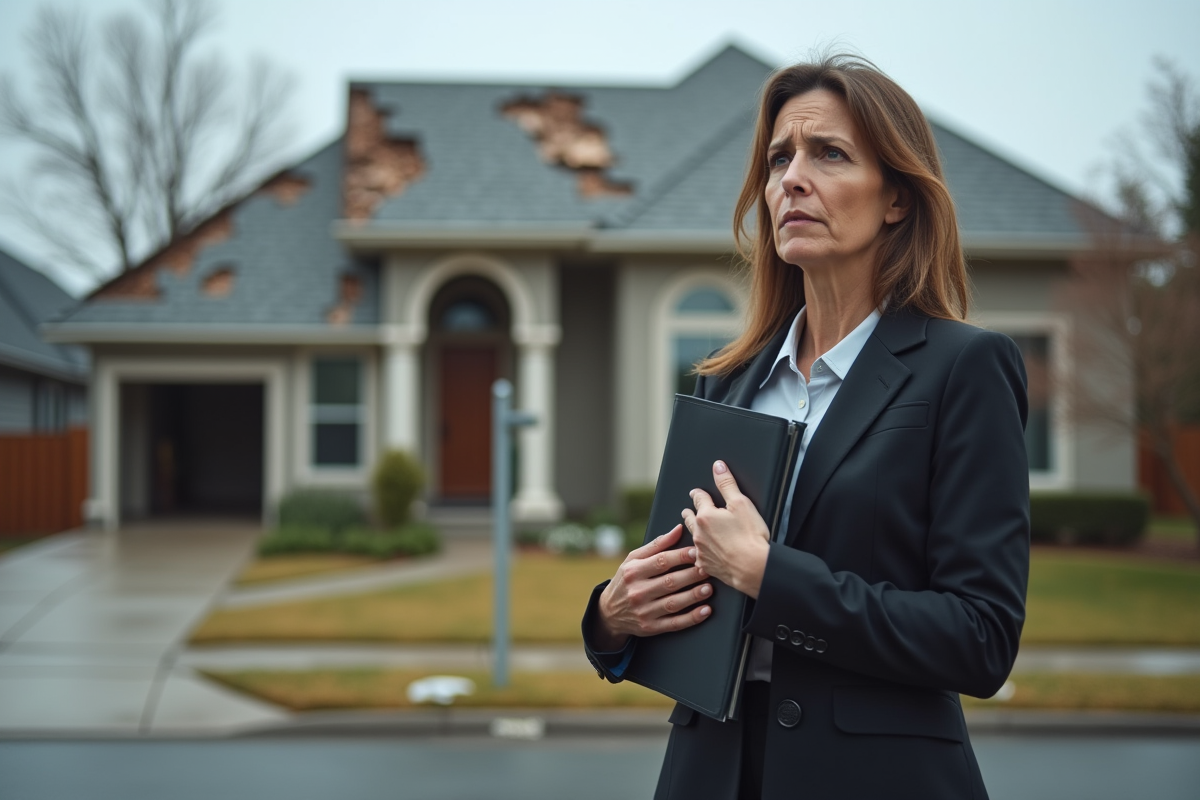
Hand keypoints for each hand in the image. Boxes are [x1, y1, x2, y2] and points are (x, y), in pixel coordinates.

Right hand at [594, 524, 712, 650]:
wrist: (609, 612)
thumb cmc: (626, 580)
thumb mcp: (634, 559)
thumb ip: (657, 545)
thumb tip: (679, 529)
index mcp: (634, 572)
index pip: (661, 562)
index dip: (680, 557)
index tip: (696, 552)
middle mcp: (638, 592)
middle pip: (670, 582)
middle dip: (691, 575)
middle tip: (708, 569)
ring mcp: (644, 611)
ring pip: (673, 603)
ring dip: (693, 596)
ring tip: (709, 588)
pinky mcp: (650, 627)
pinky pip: (674, 624)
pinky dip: (691, 618)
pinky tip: (705, 611)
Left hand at [682, 460, 769, 598]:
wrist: (753, 568)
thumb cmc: (750, 537)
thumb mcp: (741, 503)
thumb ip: (727, 484)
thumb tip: (718, 467)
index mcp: (705, 515)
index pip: (699, 498)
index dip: (698, 493)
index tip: (696, 492)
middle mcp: (698, 532)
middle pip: (689, 518)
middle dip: (689, 512)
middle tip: (688, 510)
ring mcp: (700, 550)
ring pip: (692, 537)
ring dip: (693, 532)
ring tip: (694, 530)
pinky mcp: (705, 565)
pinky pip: (698, 555)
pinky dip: (700, 552)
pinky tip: (703, 553)